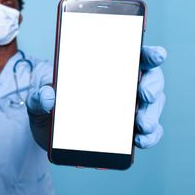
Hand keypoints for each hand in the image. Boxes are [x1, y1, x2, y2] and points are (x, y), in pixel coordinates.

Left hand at [26, 46, 166, 148]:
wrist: (46, 136)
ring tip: (141, 126)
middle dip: (152, 86)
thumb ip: (39, 98)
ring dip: (151, 114)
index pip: (133, 55)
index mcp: (104, 69)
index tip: (156, 56)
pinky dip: (148, 137)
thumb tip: (49, 96)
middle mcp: (121, 85)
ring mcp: (127, 108)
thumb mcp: (37, 102)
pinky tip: (140, 141)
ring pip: (152, 106)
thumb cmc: (46, 109)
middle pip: (150, 79)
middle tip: (144, 95)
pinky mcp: (127, 132)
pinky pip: (146, 132)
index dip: (149, 53)